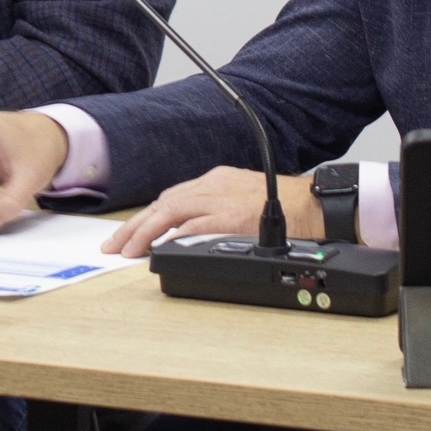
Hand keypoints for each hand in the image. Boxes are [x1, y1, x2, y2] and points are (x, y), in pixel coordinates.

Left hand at [102, 166, 324, 257]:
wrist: (315, 206)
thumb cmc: (286, 207)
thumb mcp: (244, 198)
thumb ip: (218, 210)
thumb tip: (193, 231)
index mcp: (217, 181)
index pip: (172, 197)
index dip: (148, 217)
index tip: (131, 233)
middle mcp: (214, 186)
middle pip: (163, 202)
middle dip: (135, 225)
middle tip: (115, 245)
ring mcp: (221, 201)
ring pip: (168, 211)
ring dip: (142, 232)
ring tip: (125, 250)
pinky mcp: (230, 218)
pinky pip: (191, 226)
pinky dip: (169, 237)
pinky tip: (154, 249)